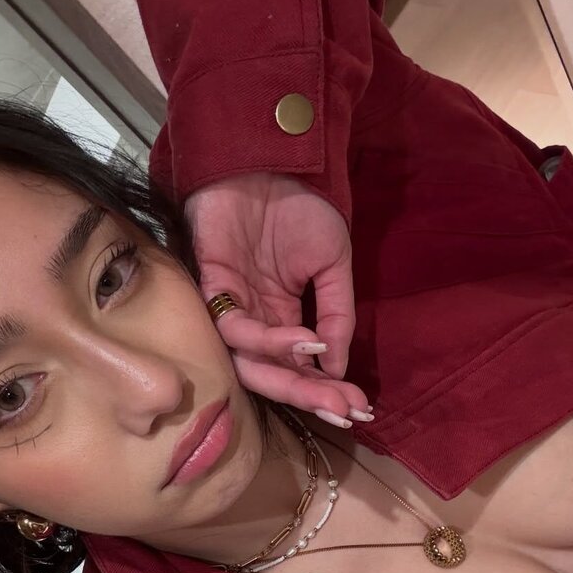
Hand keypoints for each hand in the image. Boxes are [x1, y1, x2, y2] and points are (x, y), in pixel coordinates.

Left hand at [183, 172, 370, 424]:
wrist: (271, 160)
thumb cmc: (298, 207)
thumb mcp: (333, 264)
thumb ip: (338, 316)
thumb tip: (338, 368)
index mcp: (282, 320)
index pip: (300, 369)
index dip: (328, 390)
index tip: (361, 408)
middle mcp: (255, 322)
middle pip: (274, 375)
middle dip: (309, 396)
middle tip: (343, 411)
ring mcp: (233, 308)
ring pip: (252, 362)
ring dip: (291, 377)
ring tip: (327, 384)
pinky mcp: (211, 288)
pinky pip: (235, 328)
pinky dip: (270, 340)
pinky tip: (306, 341)